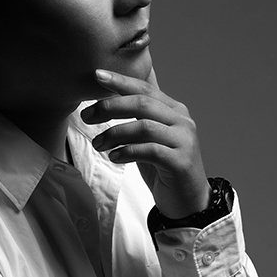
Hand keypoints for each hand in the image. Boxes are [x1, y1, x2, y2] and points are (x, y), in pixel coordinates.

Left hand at [80, 68, 210, 218]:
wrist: (189, 202)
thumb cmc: (163, 167)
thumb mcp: (149, 137)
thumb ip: (136, 118)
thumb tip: (106, 101)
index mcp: (173, 109)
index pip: (144, 88)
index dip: (120, 81)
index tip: (97, 75)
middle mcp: (181, 120)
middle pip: (142, 103)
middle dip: (110, 106)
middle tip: (87, 116)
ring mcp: (184, 140)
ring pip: (143, 126)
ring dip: (114, 133)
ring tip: (97, 144)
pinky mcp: (181, 162)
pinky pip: (150, 150)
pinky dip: (127, 151)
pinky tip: (114, 156)